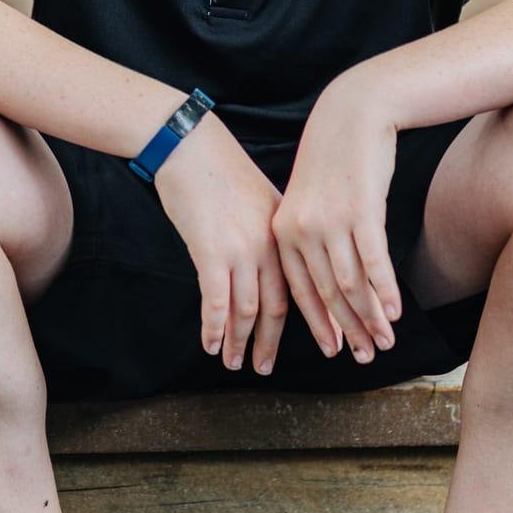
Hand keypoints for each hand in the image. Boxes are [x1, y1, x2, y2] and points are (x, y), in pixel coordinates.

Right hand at [152, 113, 290, 374]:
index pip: (305, 285)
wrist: (190, 144)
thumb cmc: (220, 168)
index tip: (322, 343)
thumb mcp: (260, 198)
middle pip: (279, 305)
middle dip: (273, 342)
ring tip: (236, 363)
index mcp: (284, 232)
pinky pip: (216, 300)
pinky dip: (215, 327)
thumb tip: (277, 257)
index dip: (315, 320)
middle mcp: (269, 245)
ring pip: (247, 309)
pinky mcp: (211, 250)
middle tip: (266, 368)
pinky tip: (211, 345)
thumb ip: (271, 230)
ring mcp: (242, 248)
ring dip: (241, 342)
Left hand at [272, 78, 402, 365]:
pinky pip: (373, 262)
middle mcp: (301, 230)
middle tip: (365, 358)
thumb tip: (325, 279)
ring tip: (385, 342)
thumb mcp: (311, 200)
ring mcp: (330, 221)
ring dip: (371, 318)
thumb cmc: (335, 161)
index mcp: (283, 231)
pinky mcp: (360, 211)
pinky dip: (386, 291)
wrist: (351, 114)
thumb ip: (311, 237)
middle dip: (348, 330)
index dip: (321, 324)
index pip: (301, 290)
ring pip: (351, 284)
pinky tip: (396, 312)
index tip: (335, 351)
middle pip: (327, 293)